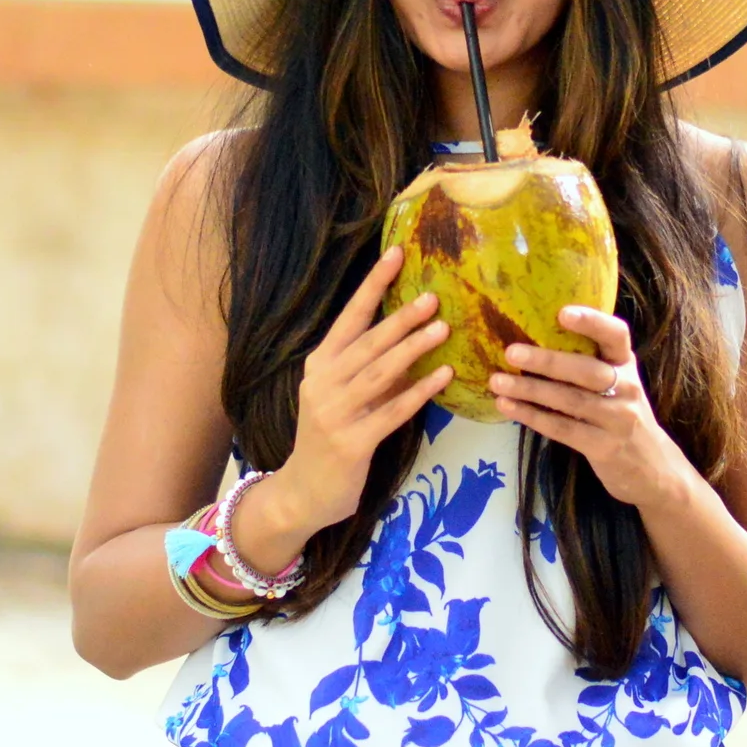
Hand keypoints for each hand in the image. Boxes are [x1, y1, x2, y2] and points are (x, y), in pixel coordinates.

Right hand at [241, 247, 451, 564]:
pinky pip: (391, 411)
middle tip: (433, 297)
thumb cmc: (330, 439)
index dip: (373, 285)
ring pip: (379, 373)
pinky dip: (419, 392)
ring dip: (413, 349)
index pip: (349, 316)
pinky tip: (444, 377)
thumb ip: (370, 369)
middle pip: (367, 342)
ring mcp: (334, 412)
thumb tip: (414, 335)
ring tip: (443, 329)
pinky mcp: (351, 442)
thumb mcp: (343, 396)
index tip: (396, 254)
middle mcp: (322, 382)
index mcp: (320, 364)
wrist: (303, 492)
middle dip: (400, 318)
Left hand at [489, 306, 693, 510]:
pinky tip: (508, 407)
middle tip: (511, 352)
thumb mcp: (617, 385)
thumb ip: (589, 364)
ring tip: (497, 382)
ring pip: (569, 401)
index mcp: (626, 365)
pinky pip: (563, 429)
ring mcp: (618, 419)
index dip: (592, 322)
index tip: (562, 313)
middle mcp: (626, 388)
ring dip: (530, 390)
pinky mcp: (604, 447)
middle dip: (547, 361)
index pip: (616, 335)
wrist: (653, 468)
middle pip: (586, 370)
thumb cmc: (622, 417)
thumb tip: (533, 339)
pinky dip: (532, 417)